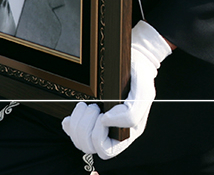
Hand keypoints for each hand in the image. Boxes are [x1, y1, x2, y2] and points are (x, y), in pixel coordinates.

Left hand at [62, 21, 172, 158]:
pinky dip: (70, 124)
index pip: (106, 150)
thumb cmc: (140, 77)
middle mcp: (113, 134)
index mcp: (128, 133)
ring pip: (80, 142)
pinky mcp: (89, 119)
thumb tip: (106, 121)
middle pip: (89, 147)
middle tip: (93, 107)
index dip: (99, 136)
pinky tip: (74, 113)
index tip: (102, 115)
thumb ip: (131, 112)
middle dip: (85, 128)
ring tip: (86, 106)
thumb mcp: (144, 92)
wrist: (135, 62)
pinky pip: (73, 132)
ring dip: (77, 124)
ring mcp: (100, 128)